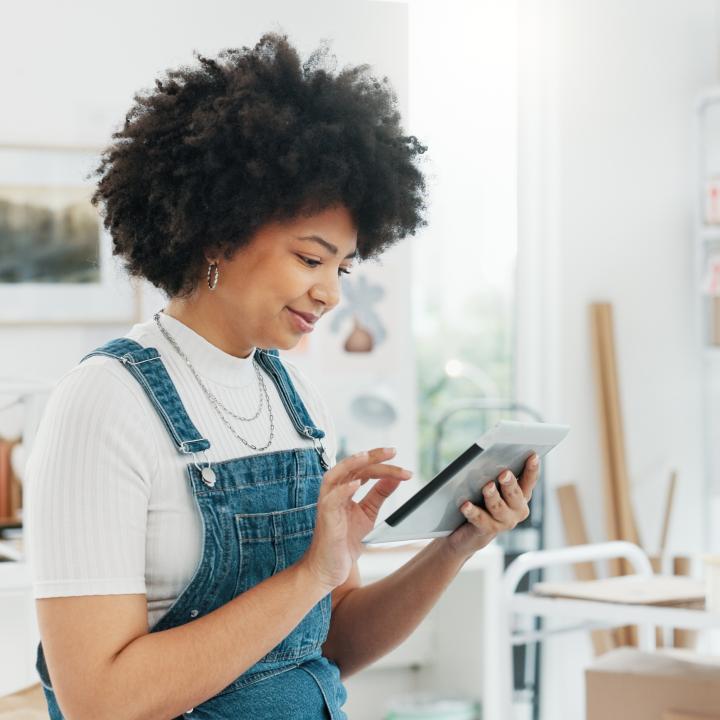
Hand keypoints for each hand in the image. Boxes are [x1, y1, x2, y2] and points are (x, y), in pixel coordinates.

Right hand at [301, 448, 412, 589]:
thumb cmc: (344, 542)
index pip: (362, 468)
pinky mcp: (325, 518)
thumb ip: (379, 494)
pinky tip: (357, 484)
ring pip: (336, 475)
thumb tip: (395, 477)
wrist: (328, 569)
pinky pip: (331, 499)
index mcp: (344, 490)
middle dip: (373, 457)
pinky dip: (344, 490)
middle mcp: (334, 492)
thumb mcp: (367, 514)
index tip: (399, 460)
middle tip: (393, 452)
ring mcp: (327, 504)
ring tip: (368, 456)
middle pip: (352, 466)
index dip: (381, 462)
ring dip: (352, 463)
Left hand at [444, 453, 539, 559]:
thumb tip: (489, 458)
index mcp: (521, 495)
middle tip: (504, 473)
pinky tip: (465, 505)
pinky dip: (472, 511)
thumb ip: (494, 473)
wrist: (468, 532)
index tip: (533, 456)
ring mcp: (503, 522)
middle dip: (510, 484)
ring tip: (487, 487)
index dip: (532, 469)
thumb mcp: (492, 485)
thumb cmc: (482, 500)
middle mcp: (516, 510)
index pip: (529, 481)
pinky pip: (479, 520)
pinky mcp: (486, 530)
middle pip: (515, 495)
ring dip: (493, 497)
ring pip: (498, 508)